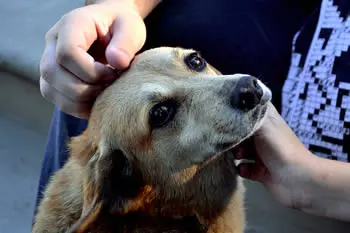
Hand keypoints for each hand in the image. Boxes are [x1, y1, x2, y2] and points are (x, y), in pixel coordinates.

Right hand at [39, 1, 146, 118]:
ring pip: (50, 90)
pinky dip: (77, 107)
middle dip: (85, 89)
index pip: (67, 53)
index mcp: (72, 24)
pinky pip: (56, 100)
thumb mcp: (131, 28)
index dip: (92, 72)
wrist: (111, 27)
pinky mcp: (52, 79)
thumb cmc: (121, 27)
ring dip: (80, 101)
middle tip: (110, 86)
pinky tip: (97, 101)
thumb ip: (126, 42)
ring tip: (104, 94)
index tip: (113, 73)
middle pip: (53, 73)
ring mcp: (49, 61)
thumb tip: (116, 62)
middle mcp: (53, 41)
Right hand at [234, 103, 316, 209]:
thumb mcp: (262, 125)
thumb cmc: (280, 147)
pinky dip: (241, 168)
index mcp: (267, 120)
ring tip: (237, 155)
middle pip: (241, 130)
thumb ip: (244, 116)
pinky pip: (243, 168)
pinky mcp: (260, 171)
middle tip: (228, 139)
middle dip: (232, 135)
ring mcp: (262, 154)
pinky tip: (243, 168)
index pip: (249, 108)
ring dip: (235, 152)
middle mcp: (264, 135)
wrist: (297, 180)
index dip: (237, 109)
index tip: (224, 112)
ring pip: (240, 149)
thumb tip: (228, 109)